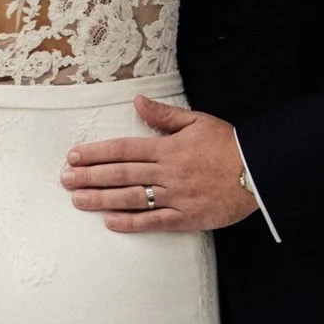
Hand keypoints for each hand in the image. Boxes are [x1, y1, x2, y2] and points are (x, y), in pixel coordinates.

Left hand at [61, 95, 258, 233]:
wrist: (259, 171)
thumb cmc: (229, 144)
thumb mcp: (197, 121)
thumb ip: (164, 115)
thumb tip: (137, 101)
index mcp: (168, 147)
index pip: (124, 149)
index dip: (96, 153)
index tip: (74, 156)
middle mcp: (167, 172)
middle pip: (121, 174)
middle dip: (89, 176)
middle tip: (65, 179)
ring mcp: (176, 196)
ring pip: (131, 198)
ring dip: (101, 199)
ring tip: (77, 200)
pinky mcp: (186, 217)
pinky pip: (154, 221)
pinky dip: (131, 222)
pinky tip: (109, 221)